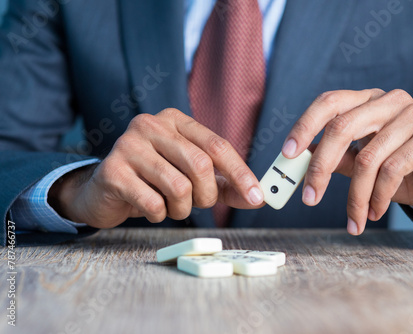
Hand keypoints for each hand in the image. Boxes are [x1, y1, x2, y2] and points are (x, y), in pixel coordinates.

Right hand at [49, 108, 263, 227]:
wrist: (105, 191)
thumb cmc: (154, 181)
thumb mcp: (191, 176)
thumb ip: (224, 184)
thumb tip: (256, 197)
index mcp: (175, 120)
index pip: (218, 145)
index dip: (240, 173)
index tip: (257, 197)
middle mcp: (151, 125)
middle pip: (201, 165)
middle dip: (206, 195)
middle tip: (197, 203)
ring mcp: (128, 145)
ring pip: (179, 187)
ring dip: (181, 208)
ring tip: (170, 206)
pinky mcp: (113, 171)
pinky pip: (153, 203)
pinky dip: (159, 214)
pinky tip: (149, 208)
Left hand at [282, 89, 412, 234]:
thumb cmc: (398, 170)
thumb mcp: (360, 163)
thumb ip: (334, 157)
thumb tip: (298, 160)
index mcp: (367, 101)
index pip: (329, 102)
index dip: (305, 126)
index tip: (287, 154)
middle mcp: (389, 101)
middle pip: (342, 128)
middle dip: (321, 168)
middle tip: (310, 199)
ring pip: (368, 157)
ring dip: (355, 197)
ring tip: (354, 219)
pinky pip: (393, 169)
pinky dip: (378, 197)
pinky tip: (374, 212)